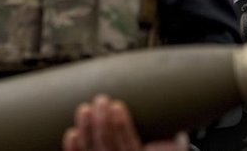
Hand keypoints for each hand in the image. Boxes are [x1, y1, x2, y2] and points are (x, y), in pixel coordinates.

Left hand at [62, 94, 188, 150]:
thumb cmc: (166, 147)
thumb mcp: (174, 141)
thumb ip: (170, 130)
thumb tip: (172, 100)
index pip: (130, 145)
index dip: (121, 126)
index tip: (117, 106)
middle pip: (108, 148)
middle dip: (102, 123)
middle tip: (100, 100)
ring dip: (87, 130)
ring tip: (84, 110)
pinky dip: (74, 149)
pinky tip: (71, 134)